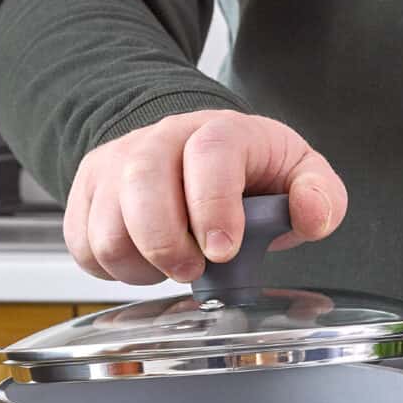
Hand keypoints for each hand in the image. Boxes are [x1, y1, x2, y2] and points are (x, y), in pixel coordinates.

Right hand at [64, 110, 347, 284]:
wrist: (191, 152)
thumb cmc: (248, 172)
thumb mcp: (297, 174)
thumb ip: (320, 194)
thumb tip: (313, 215)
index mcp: (218, 132)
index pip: (208, 155)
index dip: (212, 207)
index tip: (222, 251)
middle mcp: (160, 140)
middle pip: (141, 185)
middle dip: (166, 244)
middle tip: (192, 269)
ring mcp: (116, 164)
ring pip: (106, 227)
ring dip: (140, 265)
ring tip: (172, 264)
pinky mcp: (87, 192)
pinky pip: (82, 244)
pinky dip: (111, 268)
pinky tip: (143, 261)